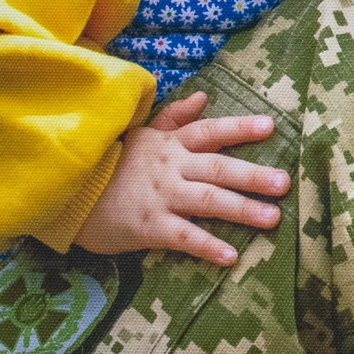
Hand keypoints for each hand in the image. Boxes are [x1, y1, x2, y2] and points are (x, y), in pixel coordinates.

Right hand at [73, 91, 289, 267]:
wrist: (69, 193)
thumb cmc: (110, 164)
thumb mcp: (142, 135)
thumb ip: (175, 118)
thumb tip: (204, 97)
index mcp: (171, 145)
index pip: (211, 132)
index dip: (240, 128)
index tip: (271, 126)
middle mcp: (171, 168)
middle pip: (218, 168)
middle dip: (253, 176)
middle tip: (284, 184)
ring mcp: (161, 197)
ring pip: (208, 200)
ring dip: (242, 210)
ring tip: (272, 219)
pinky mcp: (149, 227)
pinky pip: (183, 237)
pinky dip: (207, 246)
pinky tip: (231, 256)